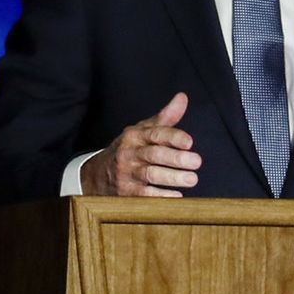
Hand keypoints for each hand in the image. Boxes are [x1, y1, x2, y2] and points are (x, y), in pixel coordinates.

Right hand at [81, 93, 201, 196]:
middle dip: (177, 158)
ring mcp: (127, 174)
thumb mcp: (142, 130)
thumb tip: (183, 97)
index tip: (189, 142)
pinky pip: (144, 195)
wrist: (95, 175)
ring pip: (150, 174)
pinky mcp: (125, 193)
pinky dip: (160, 196)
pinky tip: (176, 196)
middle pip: (154, 154)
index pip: (156, 134)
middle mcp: (130, 153)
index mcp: (136, 136)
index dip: (173, 137)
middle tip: (197, 162)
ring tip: (192, 179)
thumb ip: (165, 117)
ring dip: (173, 177)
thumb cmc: (128, 149)